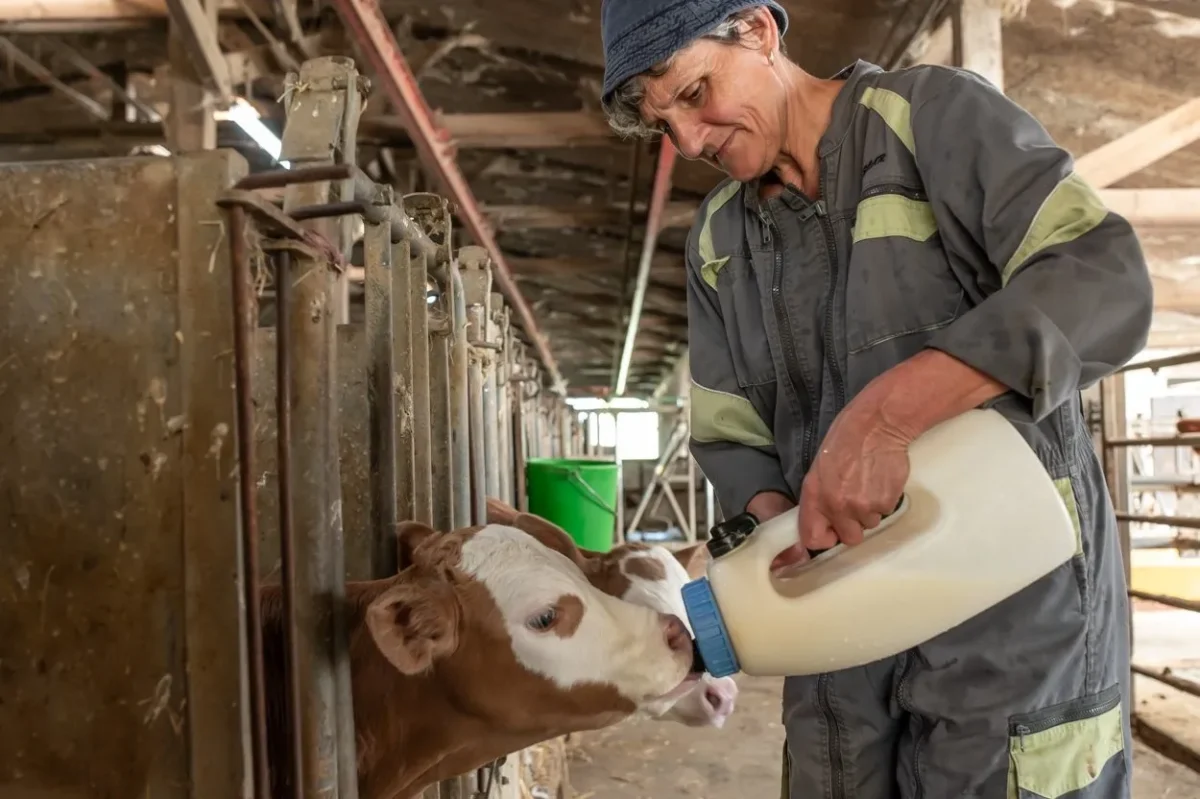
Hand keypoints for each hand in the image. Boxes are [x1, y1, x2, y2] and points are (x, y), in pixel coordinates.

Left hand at [770, 400, 910, 571]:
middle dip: (853, 525)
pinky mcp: (886, 501)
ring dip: (870, 510)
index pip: (812, 538)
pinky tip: (879, 479)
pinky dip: (884, 499)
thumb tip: (825, 522)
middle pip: (850, 538)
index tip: (832, 531)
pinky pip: (885, 511)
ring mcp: (863, 505)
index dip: (824, 538)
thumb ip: (819, 499)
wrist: (877, 425)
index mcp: (815, 496)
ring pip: (869, 524)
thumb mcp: (819, 470)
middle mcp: (837, 505)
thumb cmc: (846, 442)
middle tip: (856, 503)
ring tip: (868, 483)